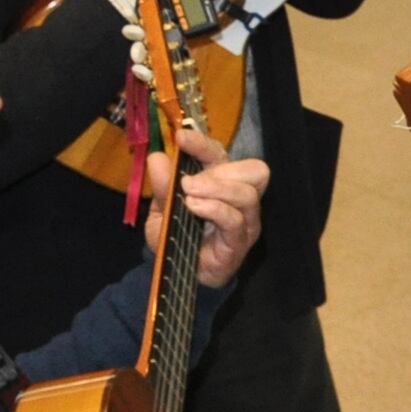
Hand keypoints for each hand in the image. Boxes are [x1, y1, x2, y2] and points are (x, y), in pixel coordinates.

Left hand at [143, 129, 270, 287]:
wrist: (178, 273)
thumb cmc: (176, 237)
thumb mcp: (162, 209)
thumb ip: (162, 187)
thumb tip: (156, 157)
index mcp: (221, 183)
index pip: (221, 155)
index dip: (204, 143)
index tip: (181, 138)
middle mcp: (239, 199)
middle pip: (254, 170)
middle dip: (221, 170)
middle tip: (189, 181)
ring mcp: (245, 221)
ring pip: (248, 194)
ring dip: (217, 190)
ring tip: (189, 197)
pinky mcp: (241, 242)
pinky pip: (236, 219)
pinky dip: (214, 209)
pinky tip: (195, 209)